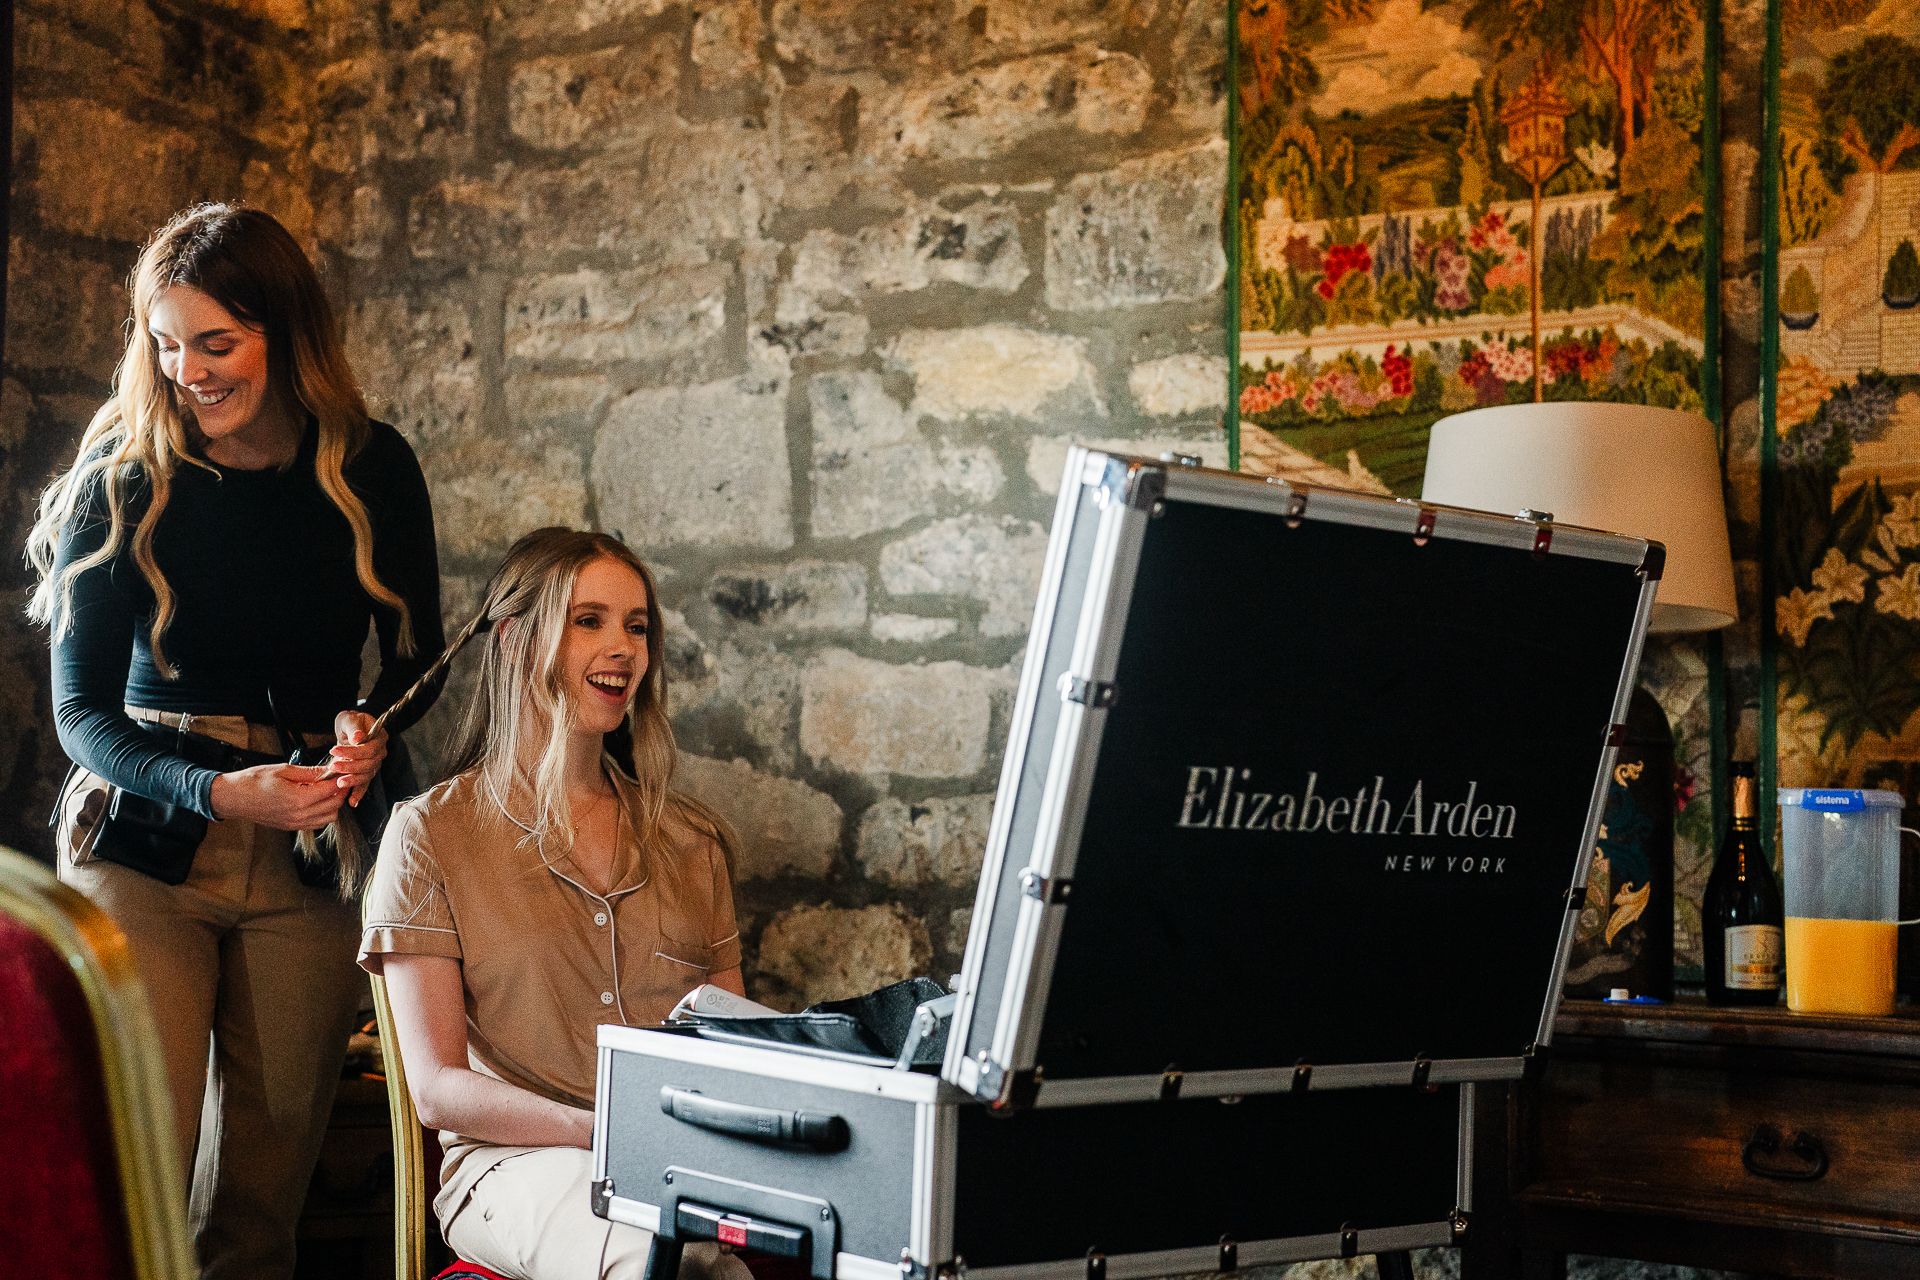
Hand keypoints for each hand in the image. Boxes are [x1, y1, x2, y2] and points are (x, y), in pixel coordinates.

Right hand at [209, 763, 346, 829]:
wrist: (234, 797)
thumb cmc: (254, 781)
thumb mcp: (283, 770)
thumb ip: (309, 772)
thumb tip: (328, 770)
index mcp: (298, 799)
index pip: (330, 791)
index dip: (340, 780)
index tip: (342, 772)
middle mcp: (299, 815)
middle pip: (334, 806)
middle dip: (340, 792)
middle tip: (339, 779)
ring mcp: (295, 824)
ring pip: (328, 818)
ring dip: (333, 804)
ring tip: (328, 790)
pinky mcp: (291, 827)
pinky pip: (316, 823)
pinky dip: (323, 813)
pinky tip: (317, 801)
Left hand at [327, 710, 388, 807]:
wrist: (351, 727)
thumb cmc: (350, 721)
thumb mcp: (350, 719)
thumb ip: (354, 727)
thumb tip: (358, 737)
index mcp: (380, 737)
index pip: (369, 749)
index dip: (353, 752)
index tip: (334, 750)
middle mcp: (380, 752)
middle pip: (369, 764)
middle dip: (350, 767)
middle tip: (333, 766)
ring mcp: (375, 763)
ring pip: (366, 775)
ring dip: (353, 780)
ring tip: (339, 783)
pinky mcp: (366, 771)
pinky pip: (365, 784)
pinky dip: (358, 793)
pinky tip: (352, 801)